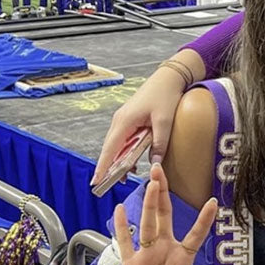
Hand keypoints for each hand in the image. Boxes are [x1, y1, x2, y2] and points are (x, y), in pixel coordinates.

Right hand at [92, 65, 191, 182]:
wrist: (167, 79)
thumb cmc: (165, 96)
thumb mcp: (164, 121)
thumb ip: (159, 144)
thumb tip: (155, 165)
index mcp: (124, 121)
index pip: (110, 149)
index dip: (103, 166)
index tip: (96, 181)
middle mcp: (119, 121)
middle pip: (109, 149)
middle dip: (107, 167)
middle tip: (105, 186)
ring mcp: (123, 120)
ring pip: (116, 145)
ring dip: (117, 161)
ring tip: (122, 178)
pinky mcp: (129, 120)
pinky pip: (123, 140)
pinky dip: (124, 152)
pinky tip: (132, 163)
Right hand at [114, 163, 216, 264]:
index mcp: (182, 259)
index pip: (196, 236)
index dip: (204, 220)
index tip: (213, 201)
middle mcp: (165, 250)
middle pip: (165, 216)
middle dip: (162, 194)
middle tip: (160, 171)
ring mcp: (147, 253)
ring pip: (147, 222)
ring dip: (147, 203)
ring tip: (150, 183)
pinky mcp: (131, 263)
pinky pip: (125, 241)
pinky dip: (121, 227)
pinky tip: (119, 209)